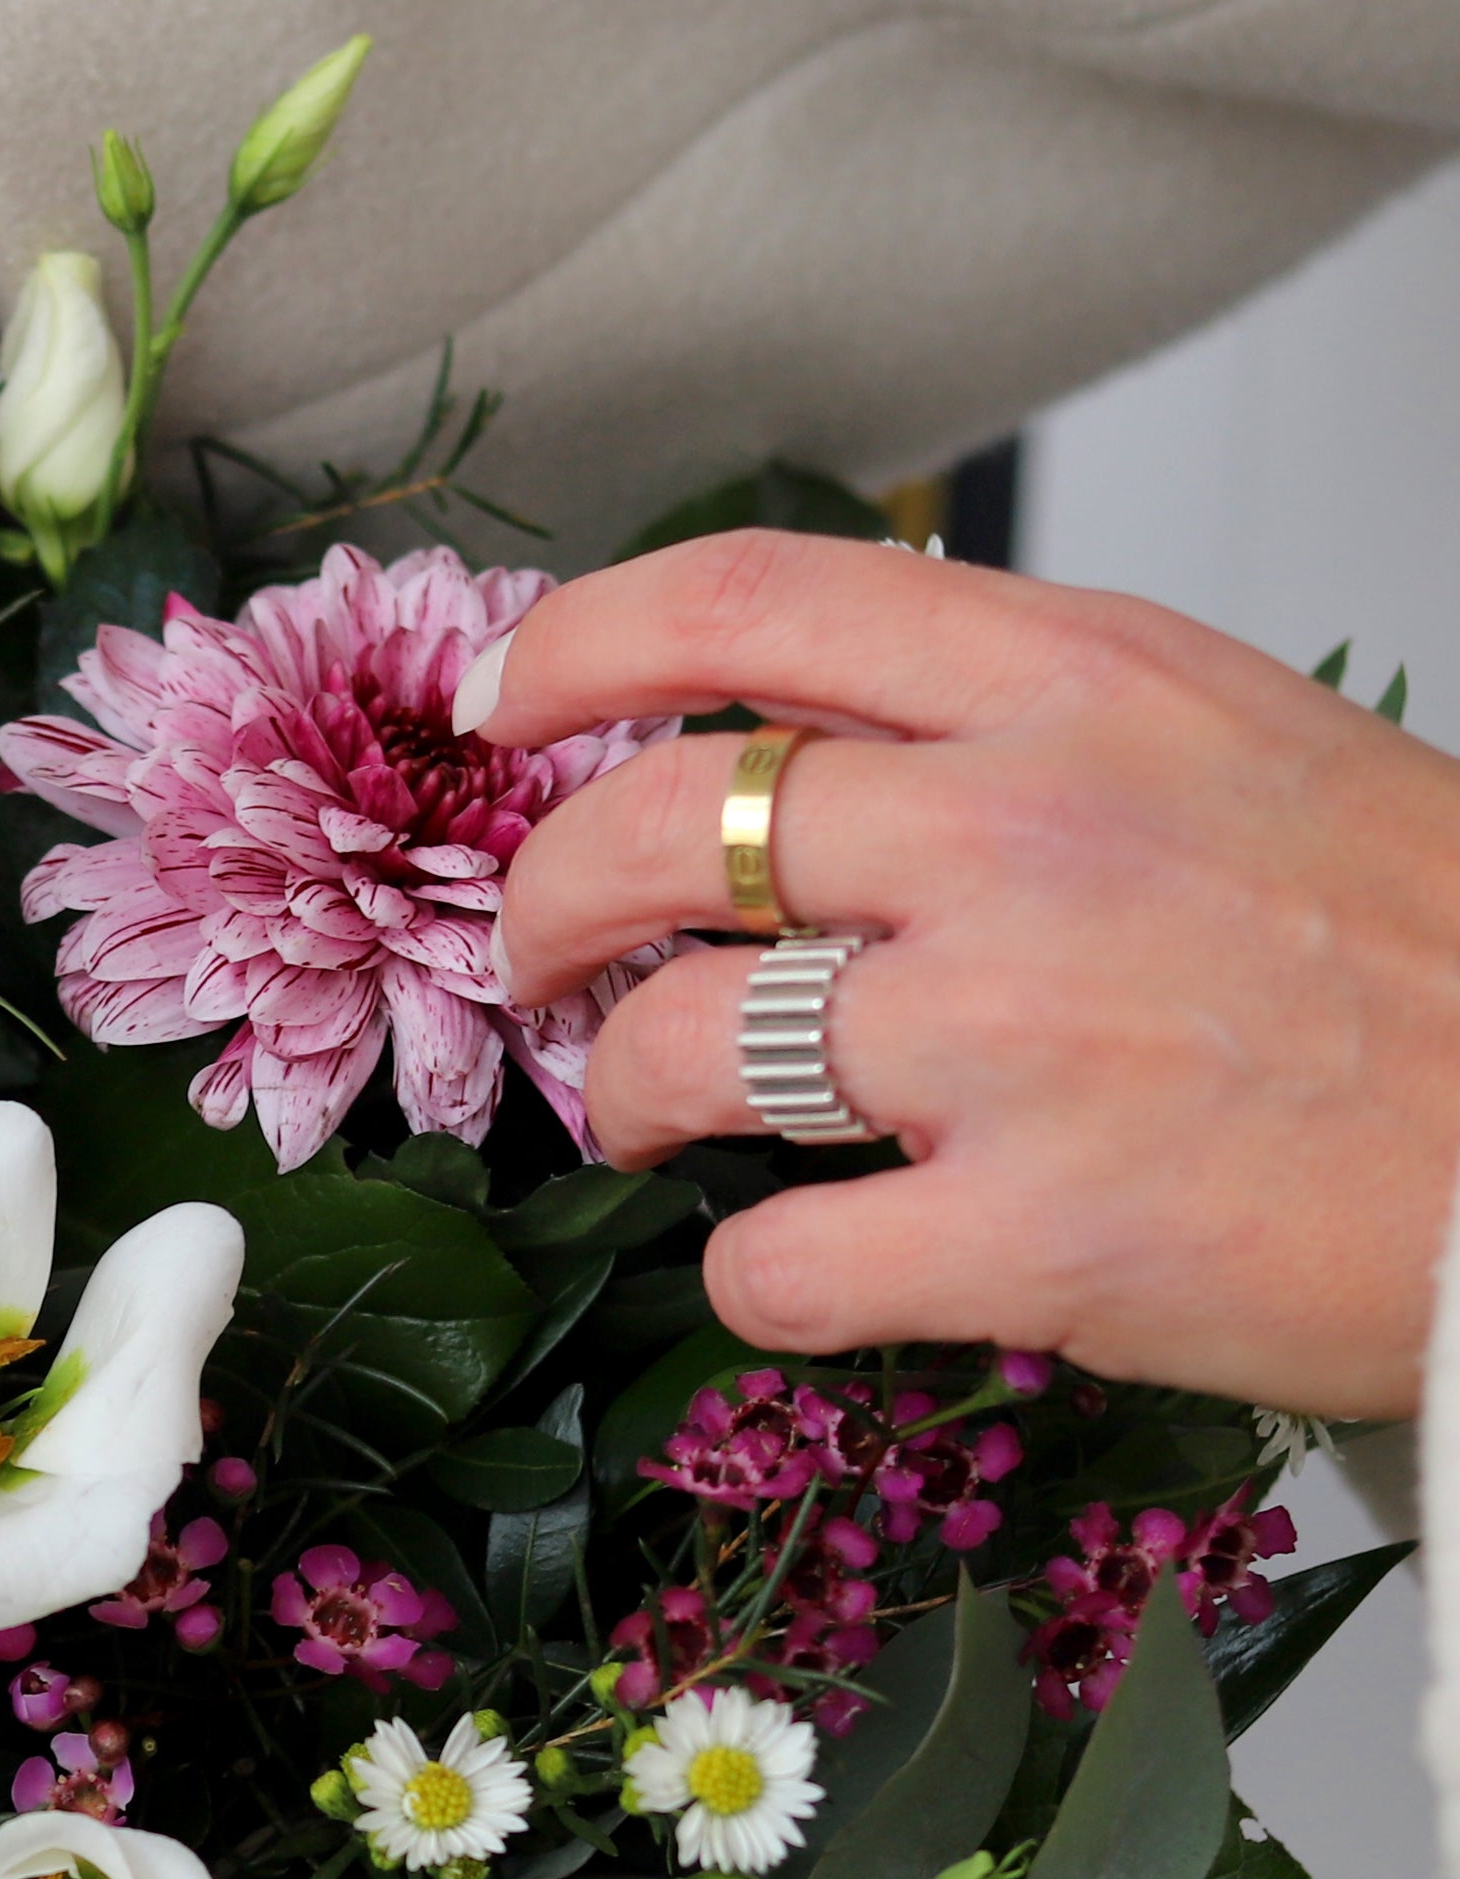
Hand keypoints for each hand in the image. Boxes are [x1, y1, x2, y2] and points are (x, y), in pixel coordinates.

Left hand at [480, 529, 1459, 1415]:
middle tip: (550, 961)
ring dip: (632, 1093)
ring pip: (680, 1047)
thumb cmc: (1425, 962)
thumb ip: (1008, 717)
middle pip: (653, 830)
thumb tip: (784, 724)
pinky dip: (748, 1279)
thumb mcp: (1228, 743)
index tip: (510, 706)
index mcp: (1082, 688)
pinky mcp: (1035, 1234)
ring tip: (667, 1113)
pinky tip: (800, 1265)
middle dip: (549, 905)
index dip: (578, 645)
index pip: (748, 599)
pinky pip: (770, 1264)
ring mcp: (1021, 1038)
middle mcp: (1030, 835)